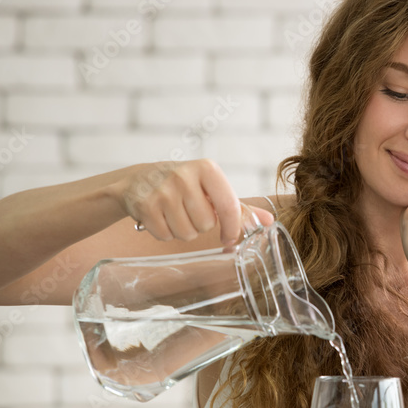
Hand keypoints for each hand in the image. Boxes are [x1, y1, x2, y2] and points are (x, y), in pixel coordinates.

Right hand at [115, 159, 269, 244]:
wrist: (138, 179)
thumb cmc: (183, 185)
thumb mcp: (211, 188)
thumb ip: (239, 207)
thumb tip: (269, 222)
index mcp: (207, 169)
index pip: (229, 205)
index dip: (232, 227)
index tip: (230, 238)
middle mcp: (184, 176)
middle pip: (206, 224)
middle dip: (200, 225)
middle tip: (190, 212)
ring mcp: (162, 191)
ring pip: (186, 233)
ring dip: (183, 230)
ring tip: (175, 213)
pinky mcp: (145, 206)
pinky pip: (165, 235)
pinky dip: (165, 232)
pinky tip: (160, 217)